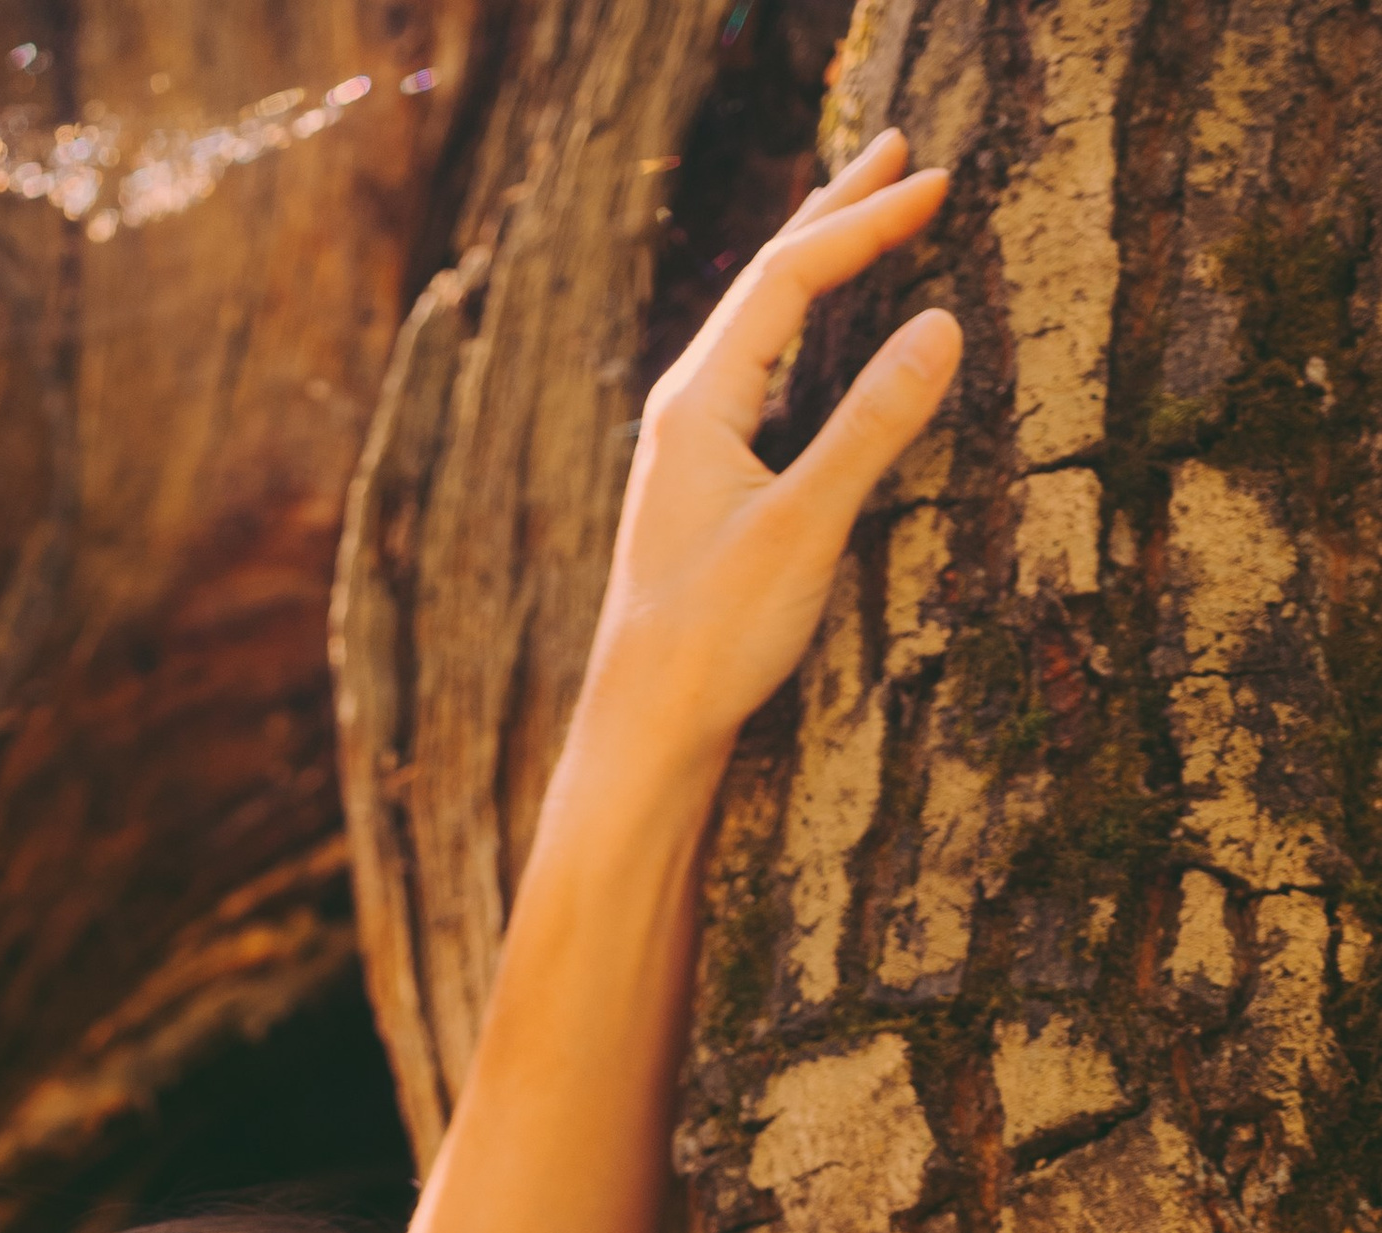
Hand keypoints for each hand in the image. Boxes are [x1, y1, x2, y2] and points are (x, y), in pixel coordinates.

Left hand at [573, 132, 961, 786]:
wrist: (643, 730)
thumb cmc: (711, 640)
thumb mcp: (805, 529)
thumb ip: (873, 425)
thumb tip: (942, 323)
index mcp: (699, 403)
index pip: (789, 278)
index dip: (866, 222)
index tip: (938, 179)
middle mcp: (684, 411)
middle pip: (766, 281)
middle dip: (837, 213)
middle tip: (902, 148)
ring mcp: (687, 448)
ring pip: (758, 324)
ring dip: (816, 264)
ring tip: (864, 216)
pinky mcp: (699, 488)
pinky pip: (756, 372)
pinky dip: (799, 329)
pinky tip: (814, 338)